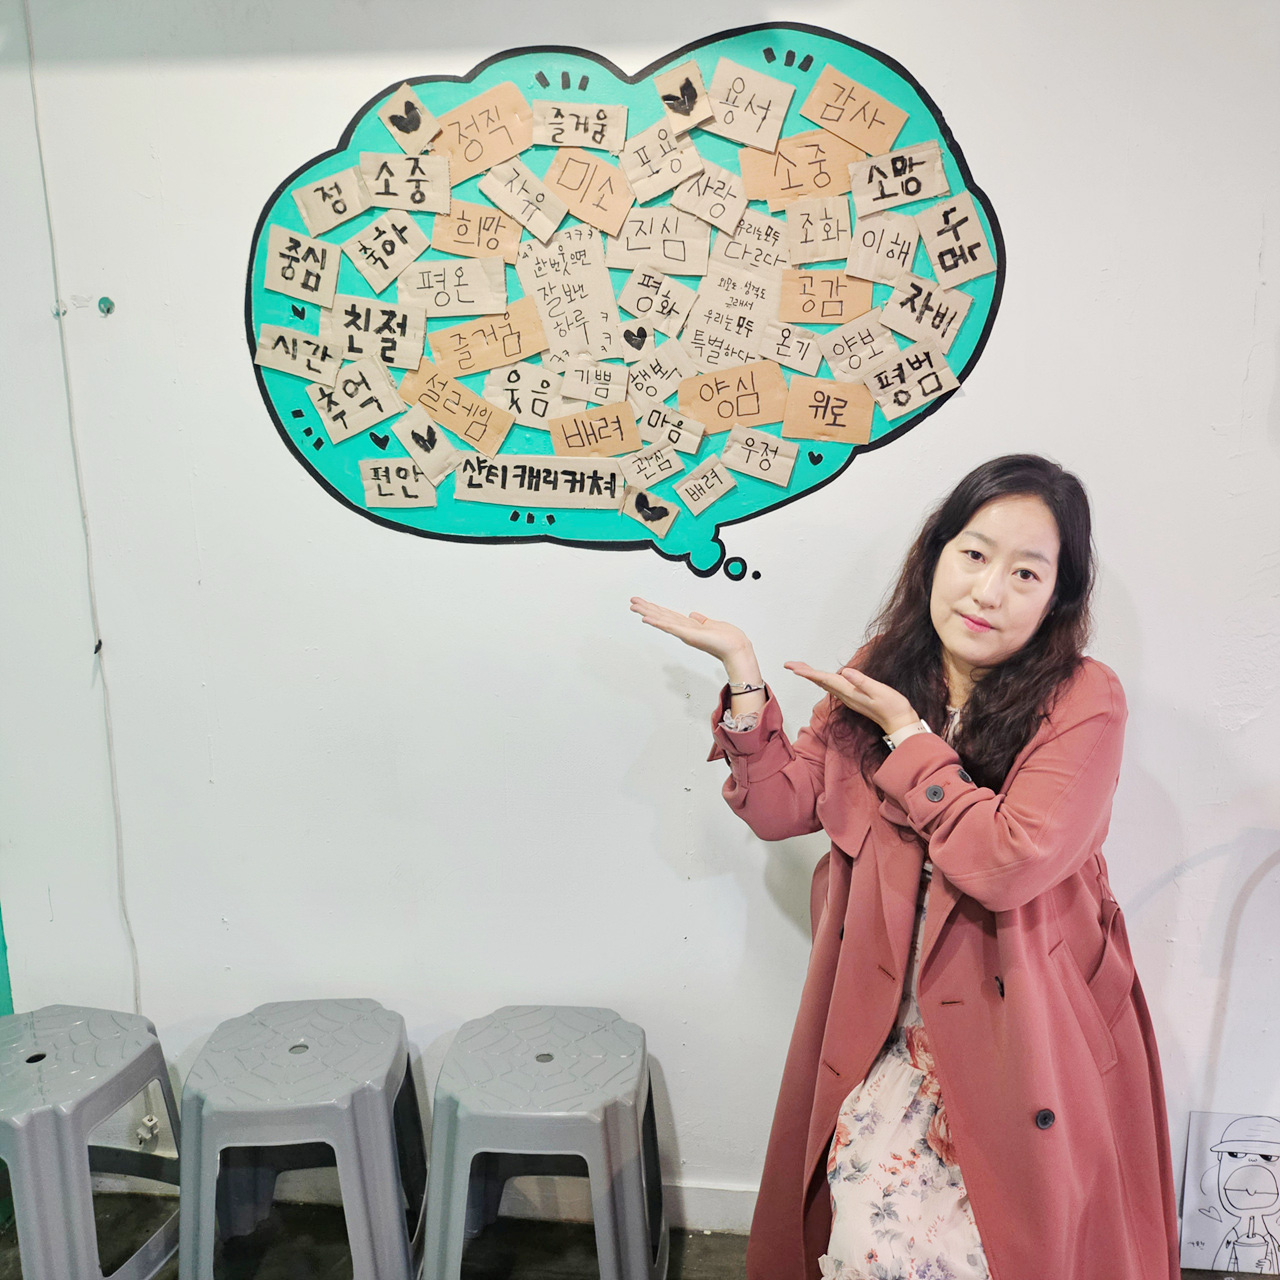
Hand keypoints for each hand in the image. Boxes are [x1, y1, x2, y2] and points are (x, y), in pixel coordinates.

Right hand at [629, 598, 754, 667]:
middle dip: (646, 608)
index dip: (655, 609)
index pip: (668, 615)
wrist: (735, 648)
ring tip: (634, 607)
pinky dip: (657, 622)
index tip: (643, 603)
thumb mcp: (712, 624)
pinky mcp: (687, 635)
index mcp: (688, 626)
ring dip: (647, 613)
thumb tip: (693, 615)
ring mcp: (684, 632)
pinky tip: (647, 618)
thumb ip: (701, 620)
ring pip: (661, 620)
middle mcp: (683, 629)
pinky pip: (669, 627)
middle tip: (632, 602)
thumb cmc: (727, 639)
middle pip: (660, 616)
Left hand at [784, 661, 918, 735]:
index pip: (824, 680)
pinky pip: (833, 687)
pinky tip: (821, 678)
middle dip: (804, 672)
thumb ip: (862, 682)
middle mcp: (846, 695)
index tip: (793, 668)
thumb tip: (845, 672)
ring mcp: (849, 697)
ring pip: (825, 684)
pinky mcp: (854, 697)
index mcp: (849, 692)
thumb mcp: (879, 692)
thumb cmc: (893, 707)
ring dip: (812, 675)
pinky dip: (823, 680)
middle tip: (789, 665)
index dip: (808, 672)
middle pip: (820, 681)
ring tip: (800, 668)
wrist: (900, 722)